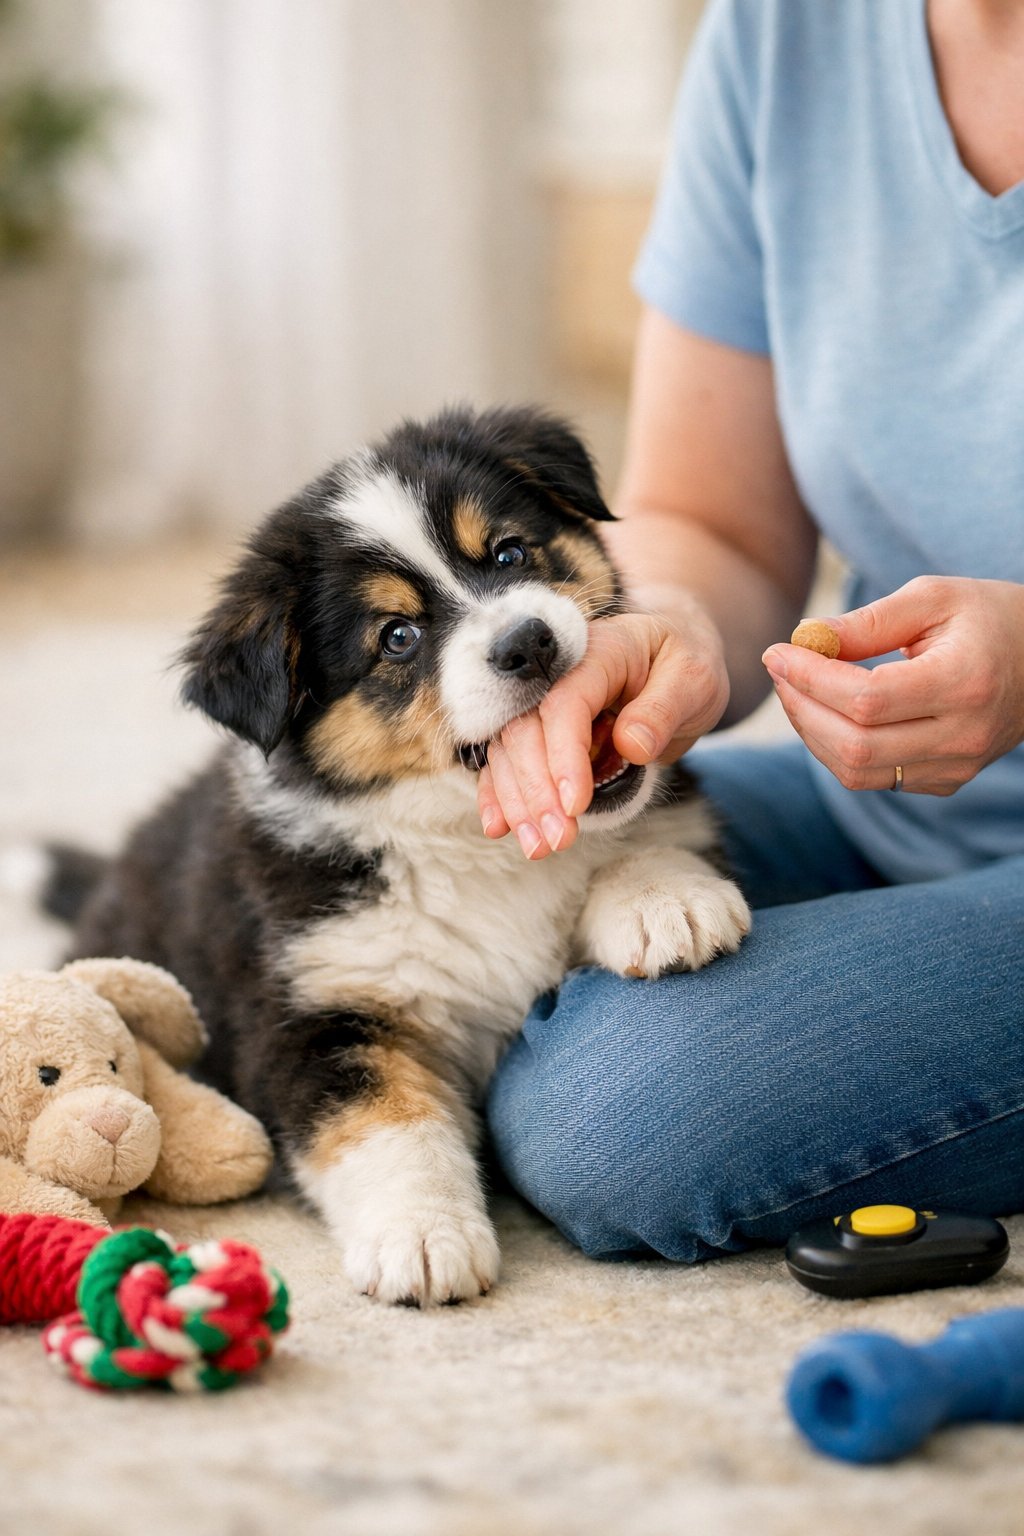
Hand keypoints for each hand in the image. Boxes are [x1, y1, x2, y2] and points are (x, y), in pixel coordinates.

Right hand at [477, 610, 728, 857]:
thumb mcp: (693, 679)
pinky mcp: (540, 728)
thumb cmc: (684, 662)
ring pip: (511, 751)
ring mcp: (542, 702)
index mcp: (596, 654)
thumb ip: (663, 709)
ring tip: (538, 847)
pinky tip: (499, 827)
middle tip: (559, 839)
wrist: (674, 652)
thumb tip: (632, 745)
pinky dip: (501, 793)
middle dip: (537, 790)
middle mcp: (556, 675)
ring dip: (518, 802)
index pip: (565, 705)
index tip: (575, 804)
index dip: (564, 756)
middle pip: (527, 731)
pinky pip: (510, 759)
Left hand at [761, 576, 1023, 795]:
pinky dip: (836, 748)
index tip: (777, 651)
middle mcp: (964, 736)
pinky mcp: (946, 782)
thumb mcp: (933, 598)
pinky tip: (828, 712)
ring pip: (857, 771)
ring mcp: (956, 767)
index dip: (810, 678)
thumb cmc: (986, 616)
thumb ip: (868, 621)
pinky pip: (873, 778)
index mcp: (964, 684)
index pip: (867, 699)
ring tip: (797, 689)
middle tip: (780, 671)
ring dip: (812, 732)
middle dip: (802, 708)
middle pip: (855, 745)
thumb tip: (805, 638)